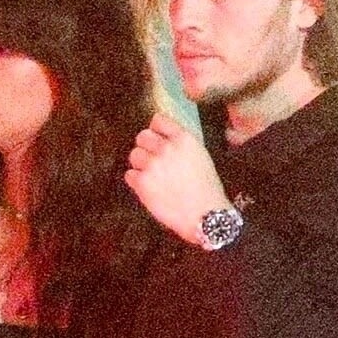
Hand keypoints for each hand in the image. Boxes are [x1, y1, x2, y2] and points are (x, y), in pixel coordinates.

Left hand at [125, 113, 231, 244]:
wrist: (206, 216)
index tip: (157, 138)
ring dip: (140, 165)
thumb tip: (165, 139)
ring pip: (134, 155)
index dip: (156, 130)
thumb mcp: (201, 157)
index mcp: (183, 139)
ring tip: (152, 177)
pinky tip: (149, 189)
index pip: (158, 120)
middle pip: (142, 136)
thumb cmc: (207, 191)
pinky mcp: (143, 183)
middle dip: (146, 147)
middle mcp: (166, 148)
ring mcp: (153, 165)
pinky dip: (136, 182)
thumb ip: (182, 144)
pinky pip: (130, 175)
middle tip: (153, 161)